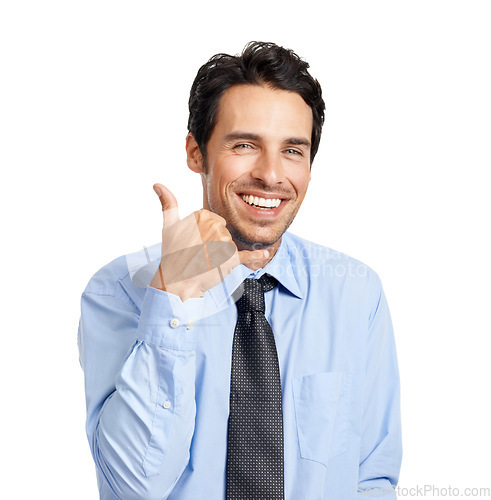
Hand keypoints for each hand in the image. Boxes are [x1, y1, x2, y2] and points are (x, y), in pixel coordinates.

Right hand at [149, 183, 268, 300]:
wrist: (177, 282)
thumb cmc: (172, 254)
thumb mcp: (168, 226)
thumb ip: (168, 204)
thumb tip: (157, 184)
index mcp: (202, 216)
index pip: (214, 221)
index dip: (205, 233)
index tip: (193, 241)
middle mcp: (214, 227)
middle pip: (223, 232)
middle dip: (214, 242)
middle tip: (199, 252)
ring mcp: (223, 243)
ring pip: (230, 244)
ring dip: (221, 253)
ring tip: (206, 260)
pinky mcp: (231, 260)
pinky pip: (247, 255)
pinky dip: (256, 256)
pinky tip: (265, 253)